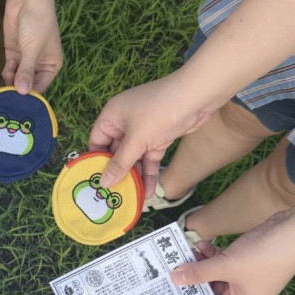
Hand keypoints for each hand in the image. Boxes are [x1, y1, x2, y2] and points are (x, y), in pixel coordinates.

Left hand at [2, 0, 62, 93]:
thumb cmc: (38, 23)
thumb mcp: (33, 49)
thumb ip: (26, 71)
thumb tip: (23, 92)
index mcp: (51, 66)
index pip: (40, 87)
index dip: (30, 95)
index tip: (20, 102)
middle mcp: (39, 66)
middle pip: (28, 85)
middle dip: (19, 89)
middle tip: (9, 96)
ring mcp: (26, 61)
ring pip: (17, 79)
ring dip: (11, 81)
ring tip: (8, 76)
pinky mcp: (14, 54)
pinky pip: (10, 70)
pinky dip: (7, 72)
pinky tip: (7, 68)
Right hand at [88, 69, 217, 196]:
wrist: (199, 97)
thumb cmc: (160, 111)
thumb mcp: (136, 140)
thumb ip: (120, 163)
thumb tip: (104, 182)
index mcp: (112, 116)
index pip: (96, 142)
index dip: (96, 161)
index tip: (96, 181)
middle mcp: (125, 122)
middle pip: (115, 152)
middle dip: (117, 172)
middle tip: (114, 194)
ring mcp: (143, 130)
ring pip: (134, 158)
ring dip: (134, 176)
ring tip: (132, 196)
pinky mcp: (159, 137)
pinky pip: (149, 158)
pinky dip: (149, 172)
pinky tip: (148, 191)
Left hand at [170, 211, 294, 294]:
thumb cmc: (263, 256)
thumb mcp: (225, 266)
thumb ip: (198, 273)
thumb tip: (175, 279)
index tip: (172, 293)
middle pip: (211, 292)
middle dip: (193, 279)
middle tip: (172, 271)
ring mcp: (247, 277)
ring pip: (216, 274)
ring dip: (201, 264)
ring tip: (184, 254)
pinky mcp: (248, 260)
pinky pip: (224, 262)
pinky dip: (212, 254)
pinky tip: (201, 244)